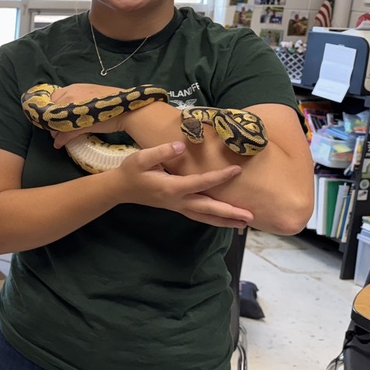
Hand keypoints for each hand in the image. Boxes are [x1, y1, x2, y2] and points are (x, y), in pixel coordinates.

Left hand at [48, 84, 129, 142]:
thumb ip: (76, 103)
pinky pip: (64, 134)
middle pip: (51, 110)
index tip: (54, 117)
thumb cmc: (111, 104)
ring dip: (54, 131)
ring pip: (56, 122)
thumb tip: (66, 115)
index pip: (53, 97)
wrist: (128, 110)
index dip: (52, 109)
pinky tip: (59, 145)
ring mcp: (74, 108)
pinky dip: (60, 140)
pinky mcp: (79, 123)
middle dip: (51, 121)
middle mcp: (71, 95)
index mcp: (74, 88)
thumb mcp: (91, 98)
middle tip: (55, 129)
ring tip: (57, 137)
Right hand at [115, 141, 252, 228]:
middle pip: (208, 208)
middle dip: (229, 212)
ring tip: (243, 224)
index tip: (237, 170)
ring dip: (225, 221)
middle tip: (250, 217)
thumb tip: (182, 145)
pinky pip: (198, 216)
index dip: (219, 176)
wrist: (119, 189)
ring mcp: (176, 206)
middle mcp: (177, 201)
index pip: (200, 183)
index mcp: (171, 187)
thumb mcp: (142, 158)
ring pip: (204, 216)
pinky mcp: (176, 207)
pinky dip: (213, 219)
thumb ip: (162, 152)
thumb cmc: (130, 171)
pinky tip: (223, 220)